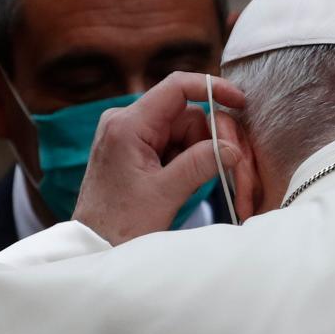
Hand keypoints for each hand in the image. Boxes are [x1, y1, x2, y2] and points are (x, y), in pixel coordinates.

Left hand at [73, 72, 247, 244]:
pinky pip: (176, 144)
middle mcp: (128, 122)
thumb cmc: (119, 224)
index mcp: (128, 125)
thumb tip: (233, 148)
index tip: (240, 101)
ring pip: (187, 132)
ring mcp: (132, 136)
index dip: (212, 88)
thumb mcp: (165, 193)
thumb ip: (201, 164)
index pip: (177, 87)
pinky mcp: (138, 149)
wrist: (94, 246)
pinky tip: (188, 183)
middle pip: (188, 116)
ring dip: (202, 155)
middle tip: (232, 168)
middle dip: (212, 141)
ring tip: (202, 186)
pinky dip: (191, 161)